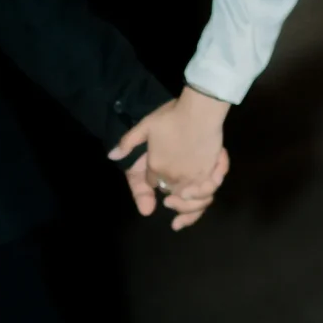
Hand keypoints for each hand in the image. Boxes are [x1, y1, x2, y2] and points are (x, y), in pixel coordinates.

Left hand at [110, 87, 231, 230]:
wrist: (199, 113)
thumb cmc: (172, 117)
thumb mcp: (145, 125)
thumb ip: (128, 142)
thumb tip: (112, 156)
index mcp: (156, 168)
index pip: (151, 183)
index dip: (152, 182)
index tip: (156, 178)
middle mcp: (173, 178)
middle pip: (171, 197)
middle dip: (171, 202)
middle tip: (168, 202)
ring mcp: (193, 178)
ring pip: (190, 202)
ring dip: (187, 210)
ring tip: (183, 208)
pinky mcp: (211, 175)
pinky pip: (207, 194)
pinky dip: (203, 199)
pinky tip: (202, 198)